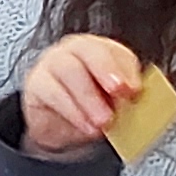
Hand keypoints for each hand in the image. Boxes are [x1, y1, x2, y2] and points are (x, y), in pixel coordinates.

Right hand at [17, 33, 151, 158]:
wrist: (57, 123)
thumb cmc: (91, 106)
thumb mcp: (114, 103)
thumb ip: (126, 100)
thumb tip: (139, 106)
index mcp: (101, 50)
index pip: (113, 51)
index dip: (125, 69)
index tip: (135, 89)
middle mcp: (75, 50)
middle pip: (89, 51)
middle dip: (106, 71)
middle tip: (119, 94)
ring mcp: (52, 63)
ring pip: (69, 70)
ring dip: (89, 98)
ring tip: (103, 121)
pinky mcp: (36, 82)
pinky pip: (52, 92)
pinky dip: (72, 111)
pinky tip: (85, 126)